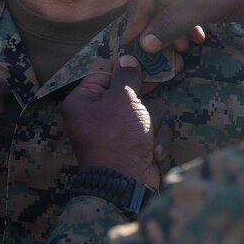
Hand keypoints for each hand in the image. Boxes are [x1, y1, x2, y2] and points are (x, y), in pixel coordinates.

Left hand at [62, 56, 165, 187]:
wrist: (127, 185)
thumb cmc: (118, 136)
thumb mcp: (122, 99)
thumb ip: (127, 76)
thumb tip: (127, 58)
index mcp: (81, 102)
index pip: (103, 75)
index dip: (124, 71)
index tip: (144, 64)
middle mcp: (94, 117)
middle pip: (126, 94)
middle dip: (143, 99)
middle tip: (161, 84)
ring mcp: (115, 134)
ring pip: (144, 112)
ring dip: (152, 124)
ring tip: (147, 137)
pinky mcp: (133, 147)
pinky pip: (150, 131)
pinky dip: (155, 140)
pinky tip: (153, 153)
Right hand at [124, 0, 243, 52]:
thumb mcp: (202, 6)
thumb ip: (170, 24)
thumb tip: (144, 45)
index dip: (136, 15)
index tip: (133, 41)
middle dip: (154, 23)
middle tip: (155, 48)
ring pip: (164, 2)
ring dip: (169, 25)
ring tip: (181, 47)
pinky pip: (178, 2)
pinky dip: (181, 20)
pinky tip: (193, 38)